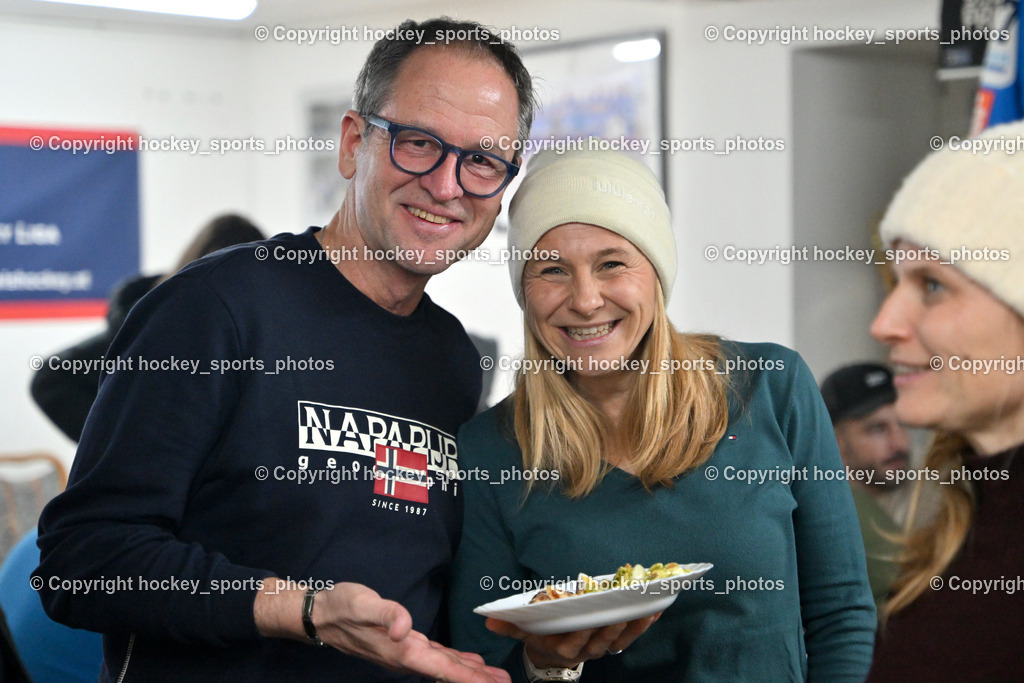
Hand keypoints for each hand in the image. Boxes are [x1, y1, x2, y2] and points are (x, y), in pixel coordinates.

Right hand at [255, 579, 509, 682]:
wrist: (322, 614)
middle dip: (476, 679)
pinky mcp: (402, 645)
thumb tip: (404, 627)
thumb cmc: (343, 606)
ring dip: (468, 672)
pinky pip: (435, 658)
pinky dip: (453, 662)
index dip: (467, 677)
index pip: (441, 667)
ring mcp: (404, 653)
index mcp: (402, 649)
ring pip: (443, 666)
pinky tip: (466, 662)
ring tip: (493, 677)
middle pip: (447, 671)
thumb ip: (387, 614)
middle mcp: (405, 656)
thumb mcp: (364, 603)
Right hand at [485, 613, 660, 668]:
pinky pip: (632, 635)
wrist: (553, 655)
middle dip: (616, 622)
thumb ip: (510, 626)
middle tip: (627, 605)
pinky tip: (656, 608)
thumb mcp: (525, 631)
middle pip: (603, 638)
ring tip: (649, 605)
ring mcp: (602, 647)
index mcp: (565, 647)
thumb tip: (488, 621)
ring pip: (622, 638)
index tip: (590, 615)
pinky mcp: (615, 641)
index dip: (584, 630)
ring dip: (636, 623)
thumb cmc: (540, 635)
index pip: (576, 640)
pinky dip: (644, 623)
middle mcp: (586, 650)